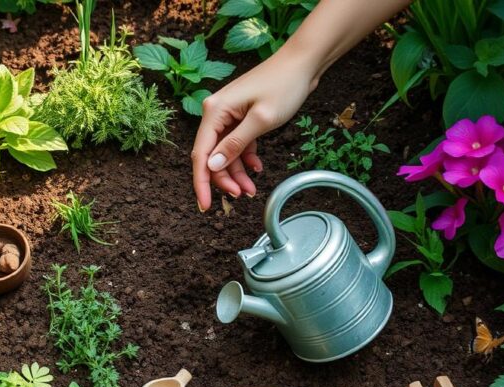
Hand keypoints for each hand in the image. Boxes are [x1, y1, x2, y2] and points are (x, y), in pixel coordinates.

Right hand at [191, 49, 316, 210]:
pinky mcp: (241, 117)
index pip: (200, 154)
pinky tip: (257, 169)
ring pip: (225, 153)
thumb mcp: (261, 120)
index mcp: (215, 111)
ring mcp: (229, 115)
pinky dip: (246, 159)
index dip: (201, 183)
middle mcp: (216, 113)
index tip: (205, 206)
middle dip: (224, 179)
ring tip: (251, 189)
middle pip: (211, 156)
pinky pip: (237, 144)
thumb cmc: (283, 85)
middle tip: (242, 196)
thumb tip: (212, 166)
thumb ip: (235, 145)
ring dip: (236, 172)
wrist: (302, 63)